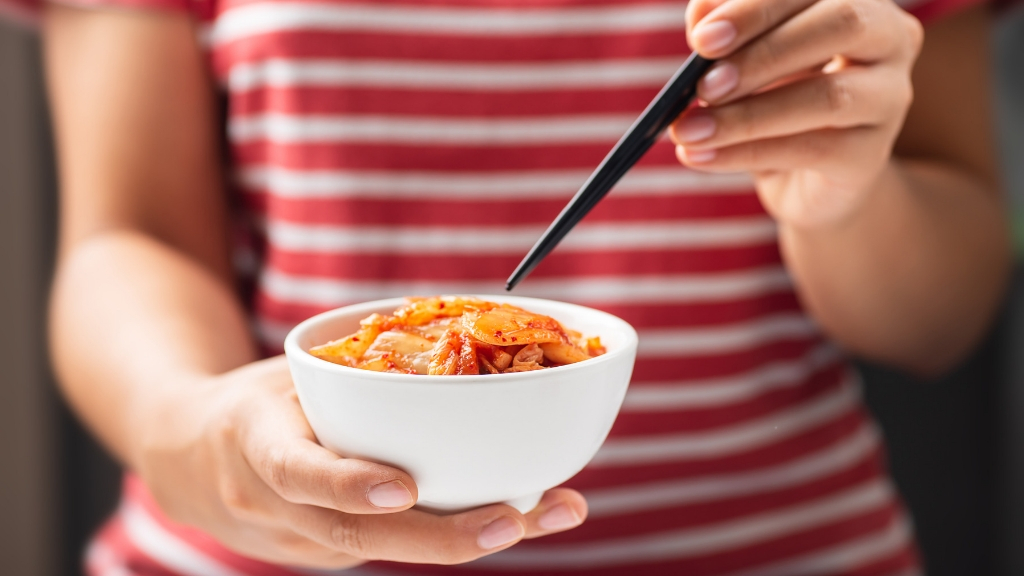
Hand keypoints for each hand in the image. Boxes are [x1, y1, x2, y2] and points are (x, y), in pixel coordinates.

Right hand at [134, 356, 587, 567]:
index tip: (403, 490)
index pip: (299, 475)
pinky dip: (456, 532)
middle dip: (442, 536)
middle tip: (514, 519)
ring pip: (388, 550)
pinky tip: (521, 513)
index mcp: (256, 449)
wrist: (185, 462)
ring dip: (471, 536)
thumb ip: (348, 371)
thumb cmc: (255, 403)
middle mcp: (276, 510)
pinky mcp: (330, 556)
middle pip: (357, 537)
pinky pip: (394, 546)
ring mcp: (303, 543)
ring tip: (549, 514)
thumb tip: (452, 324)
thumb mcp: (286, 375)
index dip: (348, 485)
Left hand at [671, 0, 923, 227]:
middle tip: (703, 85)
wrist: (801, 175)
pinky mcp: (871, 154)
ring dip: (747, 116)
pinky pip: (811, 150)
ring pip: (828, 96)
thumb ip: (724, 30)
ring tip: (687, 131)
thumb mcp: (742, 57)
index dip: (755, 7)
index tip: (701, 39)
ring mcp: (890, 97)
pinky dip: (745, 153)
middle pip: (841, 23)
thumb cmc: (771, 96)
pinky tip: (700, 157)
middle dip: (763, 54)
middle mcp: (889, 37)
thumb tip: (701, 17)